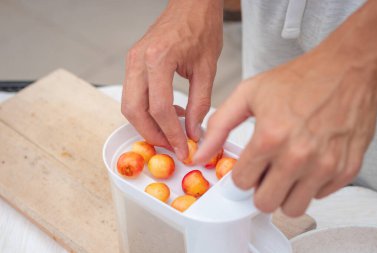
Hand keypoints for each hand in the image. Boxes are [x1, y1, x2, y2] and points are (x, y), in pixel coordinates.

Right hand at [121, 0, 222, 159]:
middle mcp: (138, 60)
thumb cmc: (201, 27)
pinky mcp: (133, 63)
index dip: (171, 134)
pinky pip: (133, 94)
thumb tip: (191, 131)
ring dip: (147, 124)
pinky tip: (167, 112)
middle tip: (171, 145)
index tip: (182, 148)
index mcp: (158, 59)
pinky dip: (147, 110)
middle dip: (152, 134)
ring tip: (172, 130)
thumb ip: (199, 104)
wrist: (191, 5)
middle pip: (134, 111)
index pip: (159, 108)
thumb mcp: (207, 69)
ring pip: (129, 105)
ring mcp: (132, 61)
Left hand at [193, 39, 376, 216]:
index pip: (241, 182)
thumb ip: (219, 126)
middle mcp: (298, 156)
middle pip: (265, 202)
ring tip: (284, 171)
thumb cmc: (299, 79)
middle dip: (259, 189)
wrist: (345, 69)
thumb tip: (200, 154)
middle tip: (264, 172)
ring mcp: (325, 165)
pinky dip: (310, 185)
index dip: (240, 174)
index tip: (246, 167)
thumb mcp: (248, 94)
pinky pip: (319, 197)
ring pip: (292, 208)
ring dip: (284, 193)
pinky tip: (307, 163)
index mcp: (270, 137)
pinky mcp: (346, 169)